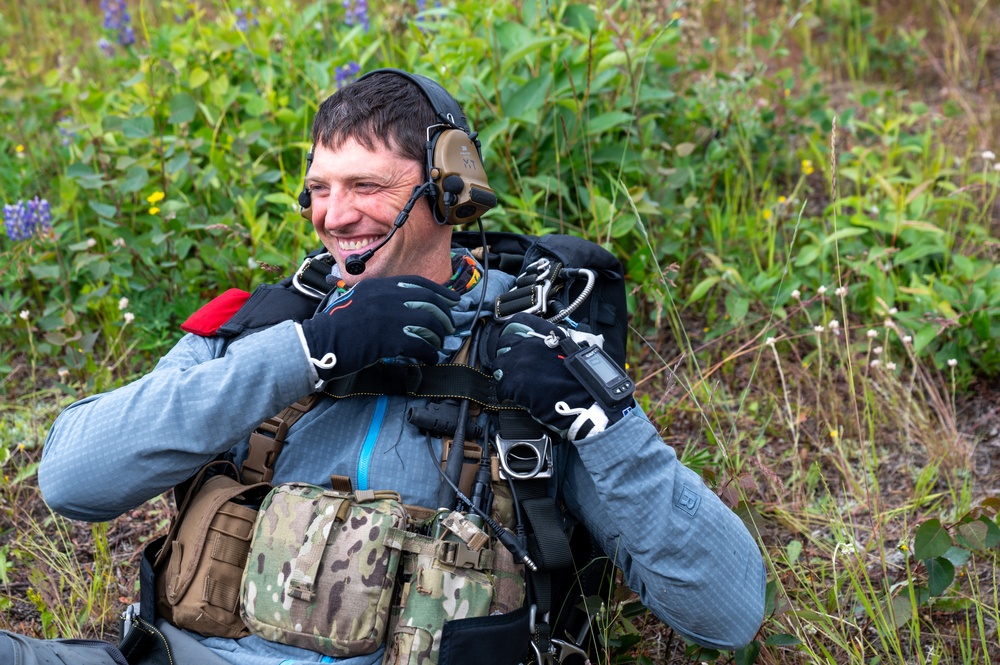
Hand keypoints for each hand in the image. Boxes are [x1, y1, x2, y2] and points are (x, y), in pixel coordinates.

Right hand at [300, 276, 458, 379]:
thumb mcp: (358, 301)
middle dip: (444, 316)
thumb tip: (405, 307)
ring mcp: (389, 316)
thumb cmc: (335, 326)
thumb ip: (380, 299)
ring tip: (438, 345)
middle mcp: (387, 296)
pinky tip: (429, 359)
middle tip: (450, 326)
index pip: (418, 283)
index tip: (454, 300)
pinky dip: (429, 353)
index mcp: (379, 285)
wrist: (319, 342)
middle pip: (428, 302)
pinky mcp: (390, 338)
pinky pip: (420, 344)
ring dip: (438, 336)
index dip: (440, 292)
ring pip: (428, 323)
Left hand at [484, 313, 630, 440]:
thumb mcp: (574, 350)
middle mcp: (531, 344)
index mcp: (547, 334)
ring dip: (504, 372)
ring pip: (499, 364)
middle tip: (511, 362)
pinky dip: (505, 392)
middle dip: (506, 352)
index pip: (520, 321)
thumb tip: (547, 347)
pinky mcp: (514, 383)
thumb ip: (557, 343)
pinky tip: (512, 396)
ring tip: (510, 381)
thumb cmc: (584, 380)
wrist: (586, 400)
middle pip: (505, 342)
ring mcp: (520, 362)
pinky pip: (501, 386)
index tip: (512, 336)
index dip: (513, 329)